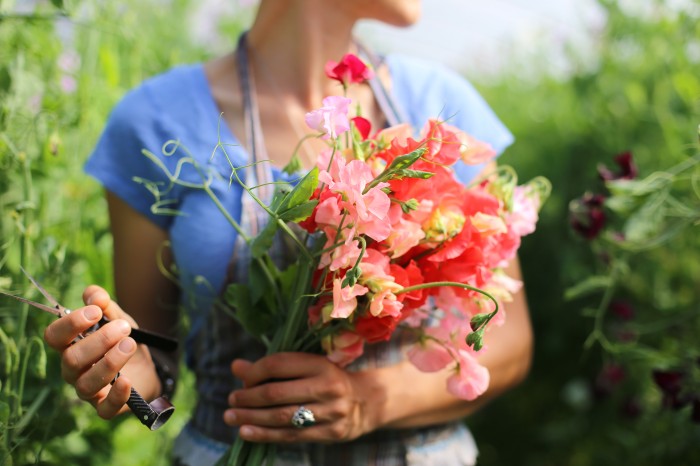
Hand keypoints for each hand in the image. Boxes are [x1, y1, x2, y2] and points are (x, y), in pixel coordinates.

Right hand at [43, 285, 158, 418]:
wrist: (147, 366)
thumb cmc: (123, 340)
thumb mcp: (118, 319)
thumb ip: (106, 306)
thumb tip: (94, 295)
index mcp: (71, 345)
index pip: (54, 337)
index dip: (71, 324)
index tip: (96, 312)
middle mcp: (73, 370)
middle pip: (71, 359)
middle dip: (98, 341)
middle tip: (124, 328)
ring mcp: (88, 391)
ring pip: (86, 384)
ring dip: (109, 362)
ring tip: (130, 344)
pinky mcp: (106, 407)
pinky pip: (104, 409)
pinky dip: (116, 396)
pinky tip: (127, 381)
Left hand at [224, 353, 380, 442]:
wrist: (366, 402)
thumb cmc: (327, 379)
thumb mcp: (307, 366)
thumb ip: (273, 367)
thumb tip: (236, 367)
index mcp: (320, 364)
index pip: (279, 364)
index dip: (255, 372)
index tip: (242, 379)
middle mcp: (327, 386)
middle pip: (277, 393)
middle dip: (248, 398)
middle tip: (231, 400)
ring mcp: (330, 412)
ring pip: (282, 417)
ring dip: (251, 418)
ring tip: (231, 417)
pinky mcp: (330, 433)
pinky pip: (291, 436)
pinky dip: (265, 435)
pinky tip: (247, 433)